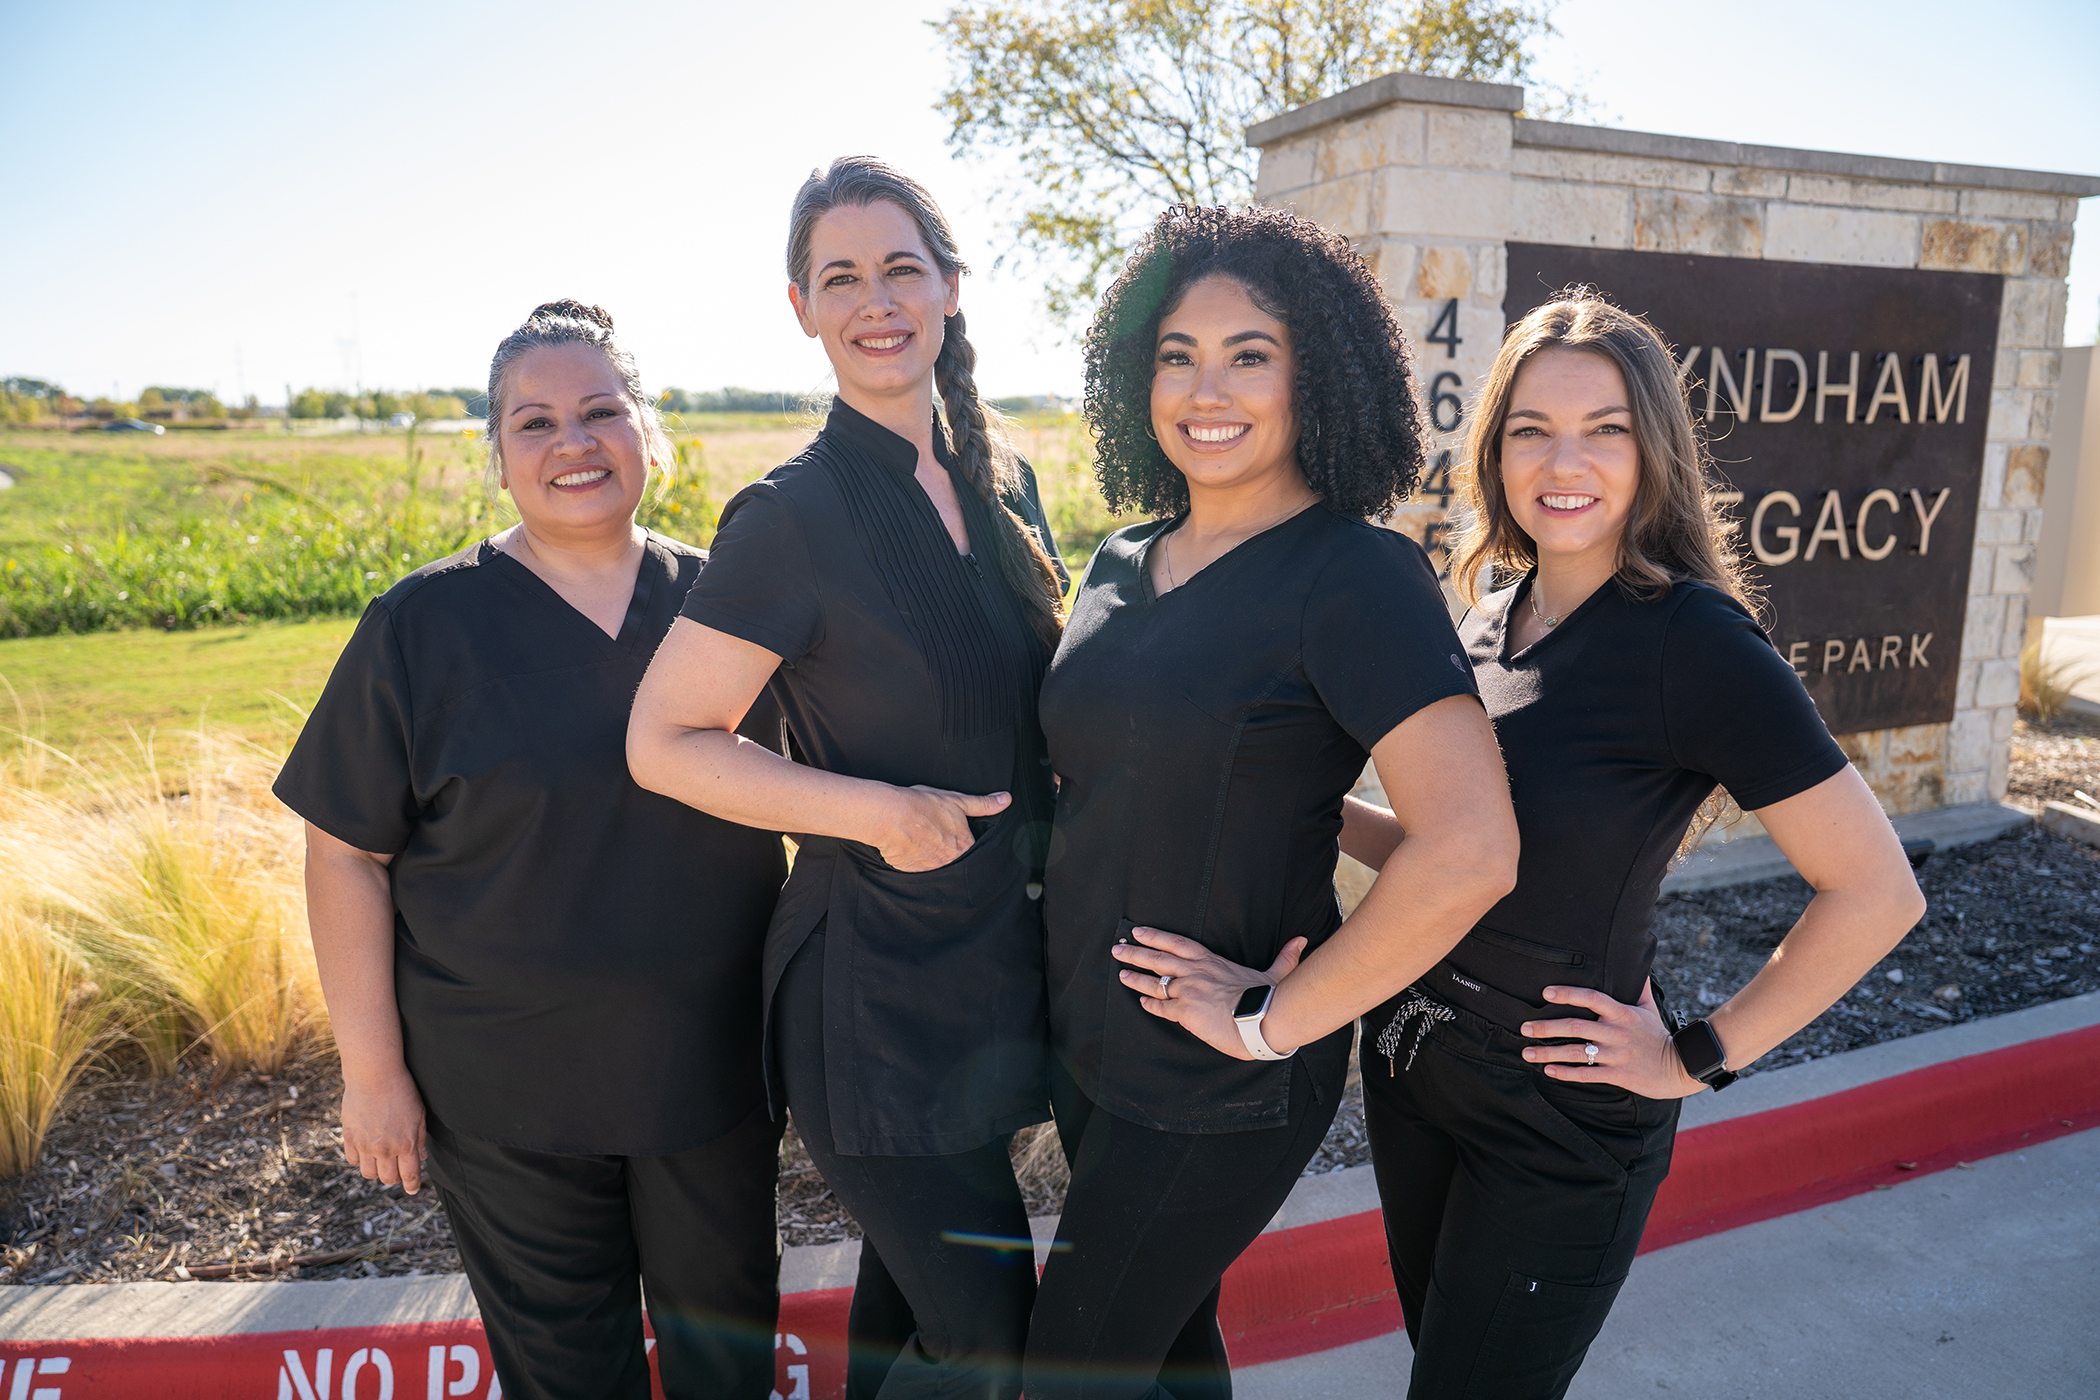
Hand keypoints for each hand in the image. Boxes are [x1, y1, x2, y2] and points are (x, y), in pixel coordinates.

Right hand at [341, 1063, 429, 1193]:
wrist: (374, 1075)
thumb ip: (419, 1138)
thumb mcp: (419, 1114)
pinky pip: (353, 1160)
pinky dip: (360, 1160)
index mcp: (406, 1144)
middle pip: (388, 1179)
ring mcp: (365, 1145)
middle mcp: (384, 1149)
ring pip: (369, 1174)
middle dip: (395, 1177)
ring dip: (377, 1171)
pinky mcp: (349, 1137)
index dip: (412, 1185)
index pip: (409, 1175)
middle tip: (397, 1170)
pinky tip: (366, 1151)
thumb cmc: (402, 1091)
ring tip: (381, 1161)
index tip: (412, 1190)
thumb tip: (422, 1157)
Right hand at [874, 786, 1009, 871]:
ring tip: (922, 840)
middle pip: (956, 859)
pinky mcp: (913, 873)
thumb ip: (984, 804)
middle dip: (948, 849)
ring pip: (939, 866)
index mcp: (965, 845)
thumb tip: (1006, 799)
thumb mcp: (956, 800)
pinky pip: (920, 870)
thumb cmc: (921, 804)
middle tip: (934, 834)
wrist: (888, 814)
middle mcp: (951, 861)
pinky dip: (917, 860)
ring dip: (933, 856)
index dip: (961, 838)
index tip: (950, 830)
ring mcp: (932, 869)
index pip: (971, 848)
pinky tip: (911, 847)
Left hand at [1112, 926, 1308, 1060]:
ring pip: (1155, 982)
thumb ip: (1284, 957)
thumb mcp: (1276, 973)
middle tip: (1117, 949)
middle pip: (1158, 959)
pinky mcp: (1185, 1012)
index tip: (1138, 932)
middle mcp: (1195, 973)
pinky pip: (1162, 1008)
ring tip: (1121, 974)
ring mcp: (1188, 992)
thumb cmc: (1268, 997)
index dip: (1156, 936)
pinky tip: (1142, 1001)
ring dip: (1136, 978)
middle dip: (1135, 953)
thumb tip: (1302, 940)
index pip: (1177, 943)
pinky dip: (1151, 1004)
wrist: (1261, 1019)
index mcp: (1212, 962)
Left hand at [1520, 980, 1707, 1098]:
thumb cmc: (1658, 1035)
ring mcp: (1617, 1055)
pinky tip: (1549, 1071)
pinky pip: (1587, 1075)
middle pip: (1576, 1026)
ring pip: (1577, 1053)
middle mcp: (1617, 1032)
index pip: (1592, 998)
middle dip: (1546, 1027)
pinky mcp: (1619, 1075)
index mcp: (1622, 1013)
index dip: (1569, 993)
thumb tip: (1637, 965)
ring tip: (1527, 1052)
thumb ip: (1638, 987)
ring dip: (1549, 1053)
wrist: (1681, 1067)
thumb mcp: (1649, 1008)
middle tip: (1524, 1027)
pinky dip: (1566, 1073)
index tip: (1546, 993)